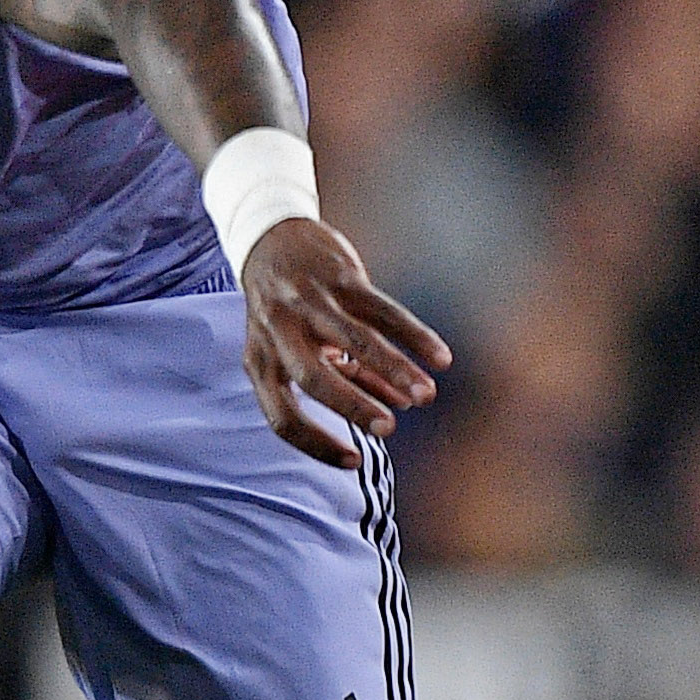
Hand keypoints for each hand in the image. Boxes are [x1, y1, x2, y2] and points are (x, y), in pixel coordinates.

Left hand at [237, 217, 449, 466]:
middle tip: (390, 430)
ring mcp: (308, 301)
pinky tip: (440, 358)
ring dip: (393, 371)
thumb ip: (342, 378)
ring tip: (426, 396)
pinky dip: (413, 335)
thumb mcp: (296, 347)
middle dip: (353, 407)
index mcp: (260, 361)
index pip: (281, 417)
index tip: (355, 462)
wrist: (270, 237)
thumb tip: (395, 410)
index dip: (316, 444)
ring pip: (356, 340)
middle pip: (312, 379)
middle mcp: (278, 332)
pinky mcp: (339, 277)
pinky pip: (382, 309)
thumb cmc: (287, 310)